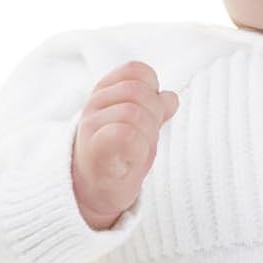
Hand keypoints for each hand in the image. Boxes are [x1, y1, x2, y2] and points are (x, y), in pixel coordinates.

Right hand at [72, 61, 178, 229]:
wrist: (95, 191)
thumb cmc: (121, 158)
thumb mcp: (143, 127)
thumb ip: (156, 109)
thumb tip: (171, 97)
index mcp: (107, 92)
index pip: (135, 71)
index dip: (153, 88)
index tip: (152, 112)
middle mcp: (95, 105)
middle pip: (137, 91)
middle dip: (154, 113)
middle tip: (148, 136)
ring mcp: (92, 126)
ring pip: (133, 112)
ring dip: (148, 133)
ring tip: (140, 149)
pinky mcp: (95, 150)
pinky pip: (125, 134)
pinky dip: (139, 146)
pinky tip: (134, 157)